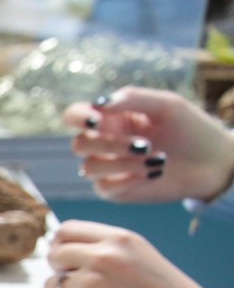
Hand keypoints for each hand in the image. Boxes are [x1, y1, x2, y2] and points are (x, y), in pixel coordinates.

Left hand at [46, 220, 220, 287]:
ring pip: (53, 284)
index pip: (66, 230)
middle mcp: (102, 256)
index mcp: (118, 238)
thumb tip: (61, 248)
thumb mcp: (138, 254)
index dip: (61, 245)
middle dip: (60, 270)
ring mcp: (91, 282)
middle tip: (77, 284)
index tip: (66, 258)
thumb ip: (104, 247)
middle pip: (55, 255)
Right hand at [61, 87, 233, 203]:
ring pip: (89, 168)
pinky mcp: (116, 190)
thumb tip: (98, 103)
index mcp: (112, 118)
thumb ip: (132, 97)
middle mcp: (105, 142)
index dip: (78, 118)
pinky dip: (127, 180)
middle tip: (144, 145)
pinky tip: (153, 174)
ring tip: (157, 159)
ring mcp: (109, 167)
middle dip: (109, 145)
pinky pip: (103, 187)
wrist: (214, 162)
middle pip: (78, 145)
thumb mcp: (167, 104)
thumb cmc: (191, 128)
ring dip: (122, 163)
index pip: (74, 115)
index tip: (97, 121)